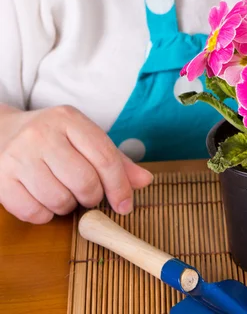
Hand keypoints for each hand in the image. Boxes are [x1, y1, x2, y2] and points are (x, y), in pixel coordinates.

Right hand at [0, 105, 152, 223]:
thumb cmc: (52, 138)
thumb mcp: (84, 138)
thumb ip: (115, 160)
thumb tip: (145, 180)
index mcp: (69, 119)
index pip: (105, 157)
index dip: (120, 186)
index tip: (125, 205)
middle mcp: (41, 134)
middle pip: (84, 182)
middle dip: (93, 197)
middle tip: (88, 195)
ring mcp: (18, 156)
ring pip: (59, 200)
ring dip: (68, 206)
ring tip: (64, 194)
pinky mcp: (0, 178)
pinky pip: (33, 212)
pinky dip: (44, 215)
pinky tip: (44, 201)